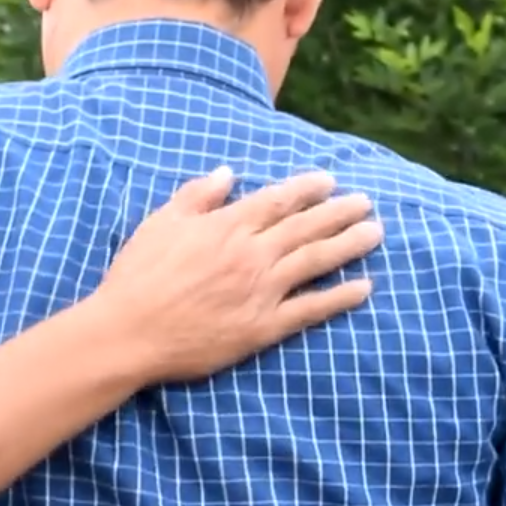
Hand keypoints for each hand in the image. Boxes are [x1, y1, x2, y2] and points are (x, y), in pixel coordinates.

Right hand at [96, 167, 380, 381]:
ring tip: (375, 233)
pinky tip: (364, 287)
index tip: (329, 181)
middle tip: (366, 203)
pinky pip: (311, 309)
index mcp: (227, 226)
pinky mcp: (264, 327)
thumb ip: (197, 196)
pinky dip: (340, 297)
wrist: (129, 332)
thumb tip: (228, 174)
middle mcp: (252, 254)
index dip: (306, 189)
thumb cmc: (138, 276)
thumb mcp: (160, 223)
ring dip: (348, 245)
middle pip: (306, 227)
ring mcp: (262, 291)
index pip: (277, 200)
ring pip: (316, 261)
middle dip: (339, 212)